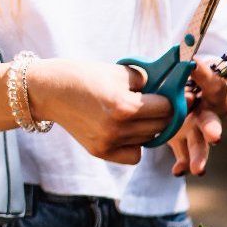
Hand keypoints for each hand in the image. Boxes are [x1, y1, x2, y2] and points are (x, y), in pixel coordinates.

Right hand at [25, 59, 173, 164]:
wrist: (46, 90)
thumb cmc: (83, 75)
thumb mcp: (118, 72)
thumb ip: (148, 82)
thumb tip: (173, 89)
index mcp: (124, 106)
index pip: (167, 108)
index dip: (174, 99)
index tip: (179, 95)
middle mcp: (118, 129)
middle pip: (161, 126)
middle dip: (165, 113)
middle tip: (164, 104)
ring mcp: (109, 144)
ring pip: (149, 140)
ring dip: (150, 127)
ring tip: (138, 112)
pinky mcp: (101, 152)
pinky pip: (134, 155)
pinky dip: (136, 144)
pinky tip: (127, 130)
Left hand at [168, 67, 226, 176]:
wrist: (196, 93)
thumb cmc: (195, 76)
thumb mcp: (195, 66)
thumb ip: (193, 66)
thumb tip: (188, 58)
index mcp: (214, 91)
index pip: (213, 84)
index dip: (205, 75)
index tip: (195, 64)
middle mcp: (210, 112)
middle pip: (212, 121)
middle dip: (213, 129)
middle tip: (215, 137)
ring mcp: (199, 129)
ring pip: (201, 143)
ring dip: (200, 156)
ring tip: (197, 169)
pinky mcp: (186, 140)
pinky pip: (186, 153)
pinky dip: (183, 163)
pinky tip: (178, 171)